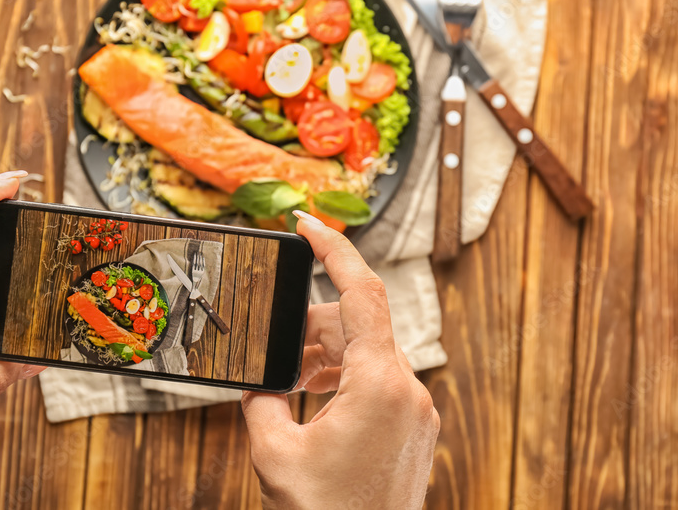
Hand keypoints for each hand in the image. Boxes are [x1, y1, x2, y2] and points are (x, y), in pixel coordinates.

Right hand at [241, 212, 439, 509]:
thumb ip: (261, 401)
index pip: (361, 291)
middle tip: (273, 343)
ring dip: (325, 354)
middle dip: (310, 324)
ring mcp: (417, 410)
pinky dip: (344, 376)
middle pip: (356, 324)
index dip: (333, 248)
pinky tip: (315, 398)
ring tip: (291, 381)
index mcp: (379, 384)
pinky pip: (379, 380)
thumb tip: (260, 381)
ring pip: (368, 352)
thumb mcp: (274, 452)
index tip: (306, 224)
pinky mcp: (415, 428)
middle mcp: (408, 390)